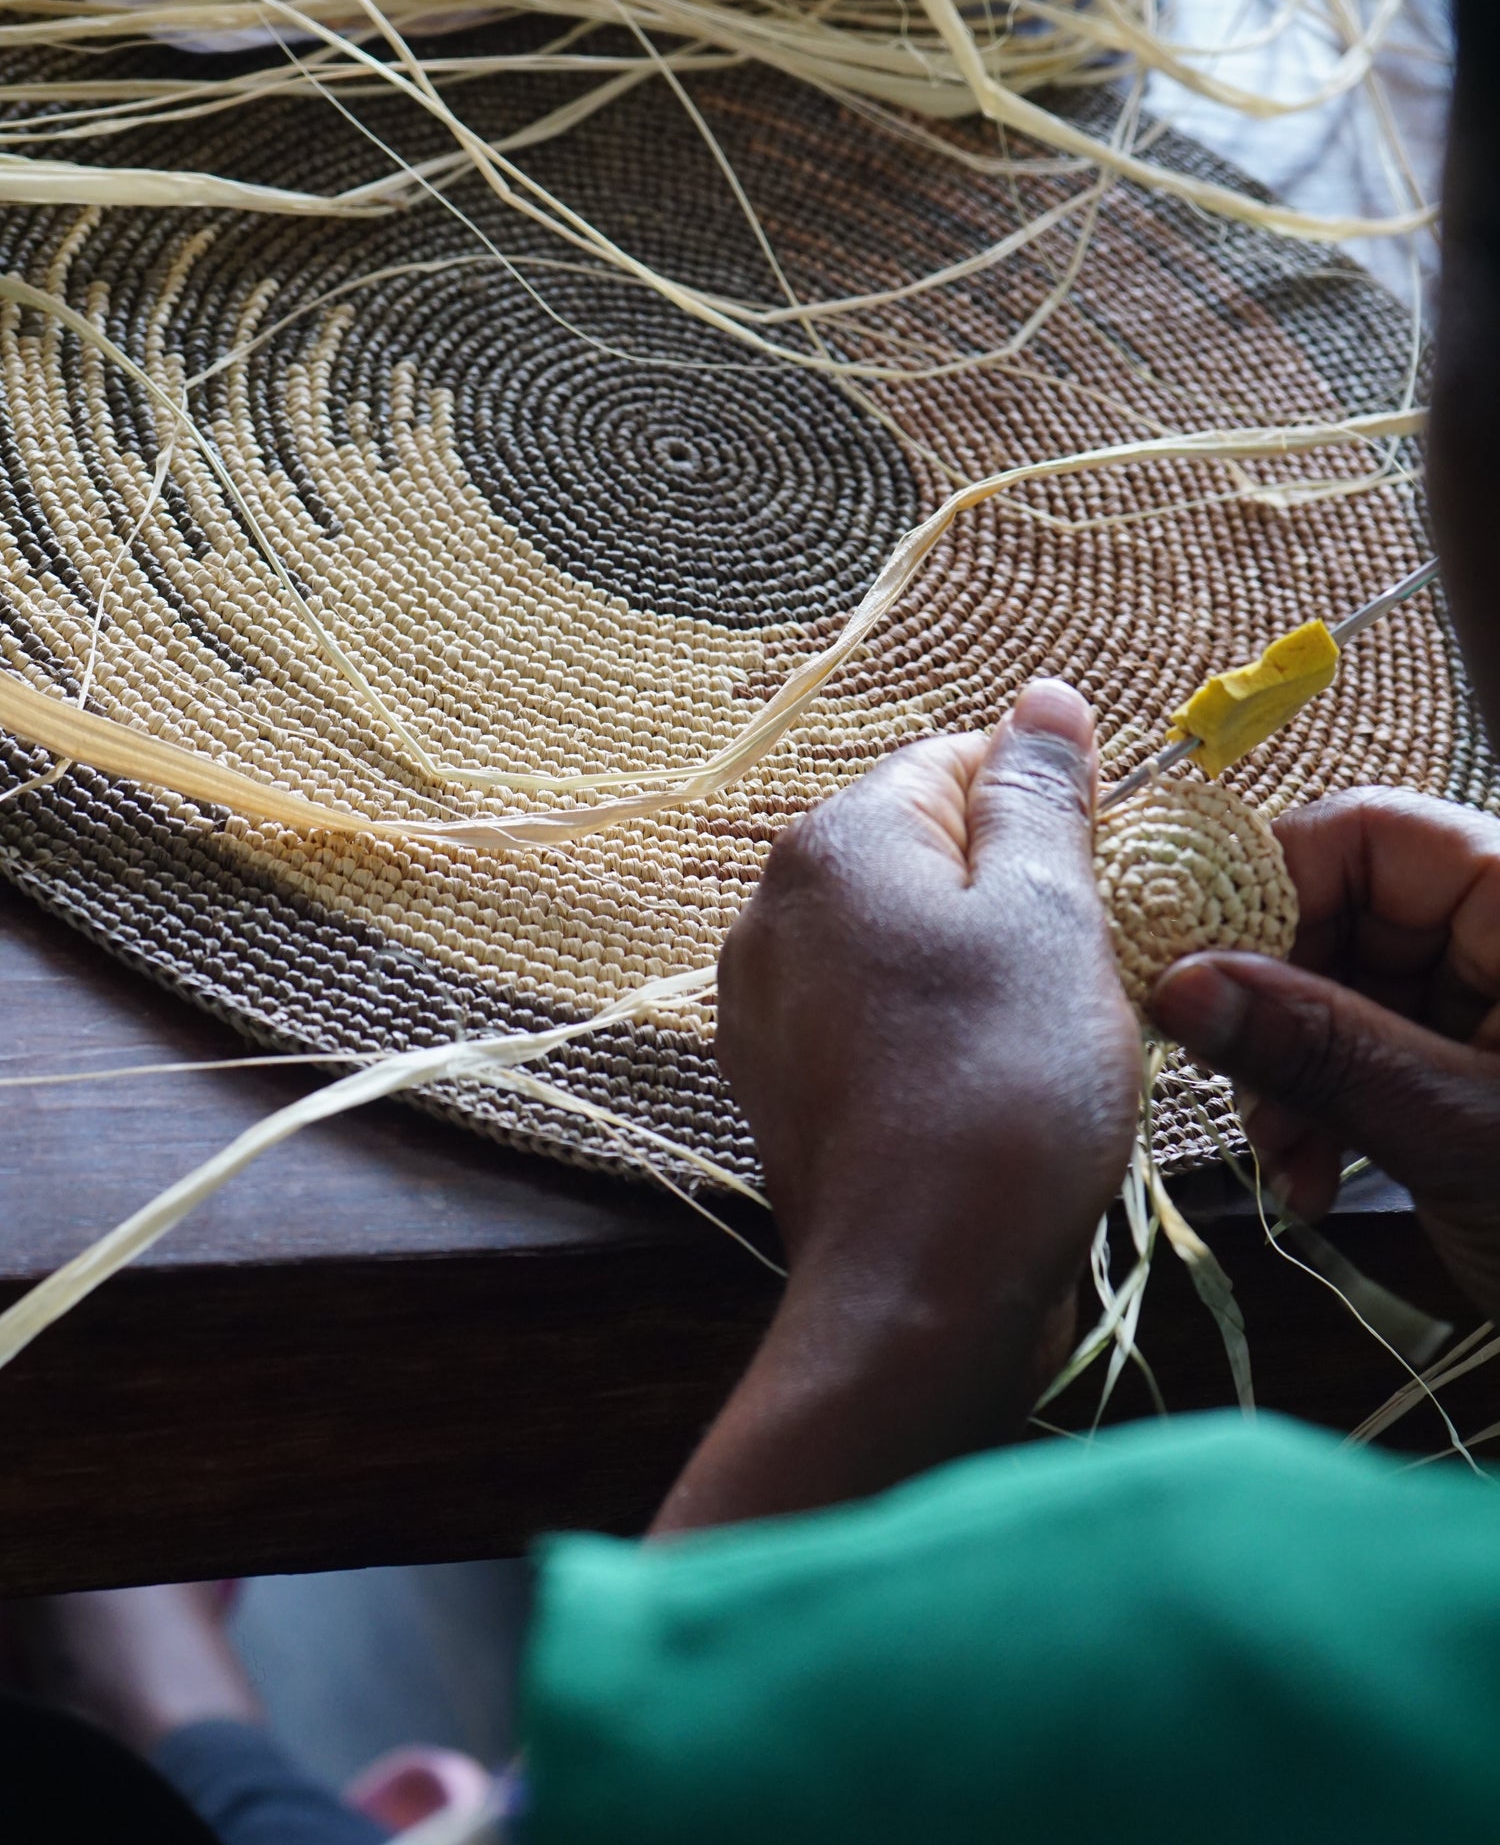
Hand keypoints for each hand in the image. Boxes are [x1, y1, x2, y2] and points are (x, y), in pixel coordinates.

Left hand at [654, 683, 1139, 1531]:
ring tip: (1046, 1038)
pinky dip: (939, 1035)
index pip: (955, 764)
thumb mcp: (1051, 913)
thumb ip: (1042, 795)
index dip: (1049, 809)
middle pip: (925, 853)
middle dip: (1015, 893)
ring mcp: (767, 1006)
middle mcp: (774, 910)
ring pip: (906, 943)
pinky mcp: (785, 1088)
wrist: (923, 1292)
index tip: (1107, 881)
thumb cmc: (1002, 1085)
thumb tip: (1043, 699)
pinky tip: (992, 1089)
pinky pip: (879, 1021)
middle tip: (1088, 966)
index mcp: (833, 843)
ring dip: (984, 969)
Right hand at [1152, 787, 1499, 1322]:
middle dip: (1274, 1006)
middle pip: (1341, 913)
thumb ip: (1323, 1049)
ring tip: (1290, 1165)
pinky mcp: (1474, 1073)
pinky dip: (1328, 1112)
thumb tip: (1181, 982)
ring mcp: (1491, 1006)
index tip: (1188, 969)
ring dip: (1290, 1075)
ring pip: (1340, 991)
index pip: (1368, 835)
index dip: (1267, 888)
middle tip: (1235, 1095)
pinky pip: (1368, 1054)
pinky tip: (1318, 1183)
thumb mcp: (1465, 1133)